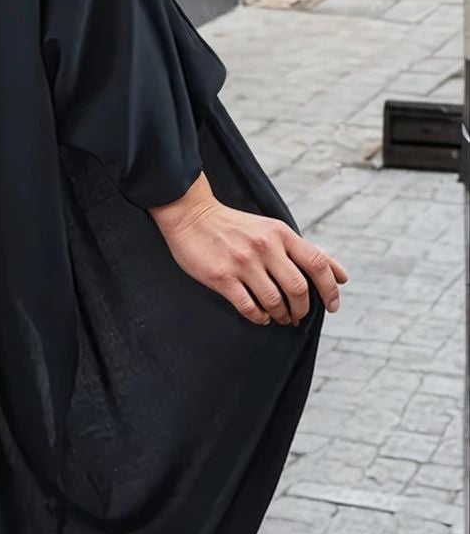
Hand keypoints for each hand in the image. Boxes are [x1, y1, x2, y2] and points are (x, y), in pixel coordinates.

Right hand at [151, 175, 346, 325]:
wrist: (192, 216)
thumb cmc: (237, 226)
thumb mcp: (274, 230)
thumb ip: (307, 252)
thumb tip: (342, 276)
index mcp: (281, 234)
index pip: (318, 264)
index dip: (330, 290)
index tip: (332, 307)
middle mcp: (264, 247)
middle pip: (298, 288)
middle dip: (302, 309)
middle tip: (298, 316)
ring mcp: (242, 263)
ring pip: (275, 301)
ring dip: (281, 315)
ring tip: (280, 317)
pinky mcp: (221, 277)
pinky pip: (249, 307)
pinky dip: (259, 317)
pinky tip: (260, 316)